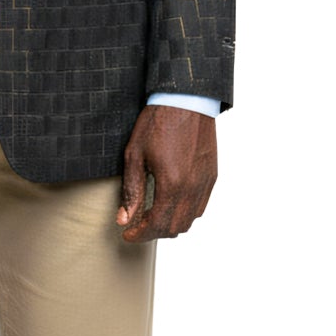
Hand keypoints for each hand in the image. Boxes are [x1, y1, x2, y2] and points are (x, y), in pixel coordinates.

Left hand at [117, 106, 217, 241]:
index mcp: (172, 184)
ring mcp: (205, 183)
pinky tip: (171, 203)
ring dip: (170, 225)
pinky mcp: (212, 176)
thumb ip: (131, 191)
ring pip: (190, 220)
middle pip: (175, 228)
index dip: (140, 235)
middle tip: (137, 226)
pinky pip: (201, 206)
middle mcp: (192, 188)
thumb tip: (123, 219)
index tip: (127, 234)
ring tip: (152, 216)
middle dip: (153, 233)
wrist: (187, 100)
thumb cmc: (158, 122)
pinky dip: (186, 213)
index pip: (157, 225)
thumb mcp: (135, 154)